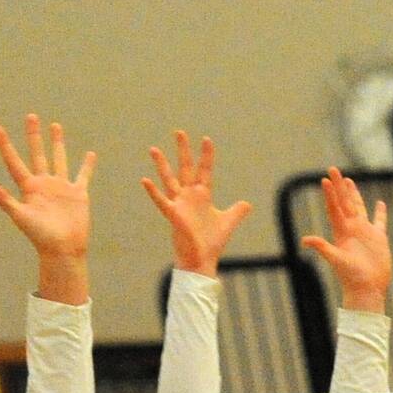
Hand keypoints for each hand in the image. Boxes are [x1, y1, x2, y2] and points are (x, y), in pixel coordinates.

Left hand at [0, 115, 95, 277]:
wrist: (62, 249)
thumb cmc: (40, 236)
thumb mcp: (20, 217)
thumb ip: (6, 200)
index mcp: (28, 187)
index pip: (13, 161)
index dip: (5, 145)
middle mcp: (44, 183)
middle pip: (37, 153)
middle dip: (33, 135)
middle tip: (30, 116)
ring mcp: (61, 187)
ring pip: (59, 158)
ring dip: (57, 143)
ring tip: (55, 125)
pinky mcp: (78, 193)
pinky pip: (83, 175)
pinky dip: (87, 165)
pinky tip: (90, 153)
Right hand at [142, 131, 251, 276]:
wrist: (202, 260)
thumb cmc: (211, 243)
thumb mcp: (228, 223)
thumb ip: (237, 211)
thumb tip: (247, 203)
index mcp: (202, 196)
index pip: (204, 170)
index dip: (206, 156)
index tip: (207, 139)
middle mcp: (189, 197)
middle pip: (186, 168)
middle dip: (183, 150)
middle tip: (179, 132)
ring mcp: (179, 205)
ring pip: (169, 179)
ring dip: (162, 164)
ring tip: (154, 149)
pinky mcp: (173, 216)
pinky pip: (161, 201)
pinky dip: (153, 192)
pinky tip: (144, 180)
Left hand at [300, 166, 391, 311]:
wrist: (367, 290)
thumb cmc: (351, 278)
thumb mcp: (336, 260)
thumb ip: (322, 248)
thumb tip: (305, 240)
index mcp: (341, 232)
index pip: (334, 208)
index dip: (330, 194)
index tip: (324, 179)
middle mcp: (351, 230)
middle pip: (344, 203)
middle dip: (339, 187)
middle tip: (333, 169)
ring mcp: (365, 233)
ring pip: (359, 208)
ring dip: (354, 194)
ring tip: (348, 181)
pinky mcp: (378, 239)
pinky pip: (379, 222)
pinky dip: (380, 212)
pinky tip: (379, 203)